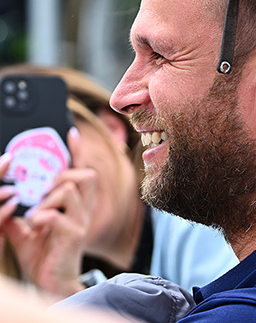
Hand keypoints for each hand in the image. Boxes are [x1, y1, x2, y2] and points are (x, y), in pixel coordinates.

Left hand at [0, 129, 98, 298]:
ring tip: (38, 210)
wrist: (50, 284)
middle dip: (62, 175)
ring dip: (49, 196)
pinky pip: (58, 216)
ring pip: (70, 189)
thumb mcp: (24, 230)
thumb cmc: (41, 256)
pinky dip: (43, 216)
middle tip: (45, 190)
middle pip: (85, 174)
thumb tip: (2, 198)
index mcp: (73, 205)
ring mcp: (80, 222)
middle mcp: (82, 210)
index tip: (71, 133)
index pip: (80, 171)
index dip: (77, 151)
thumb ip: (16, 213)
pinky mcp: (73, 236)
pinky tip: (35, 225)